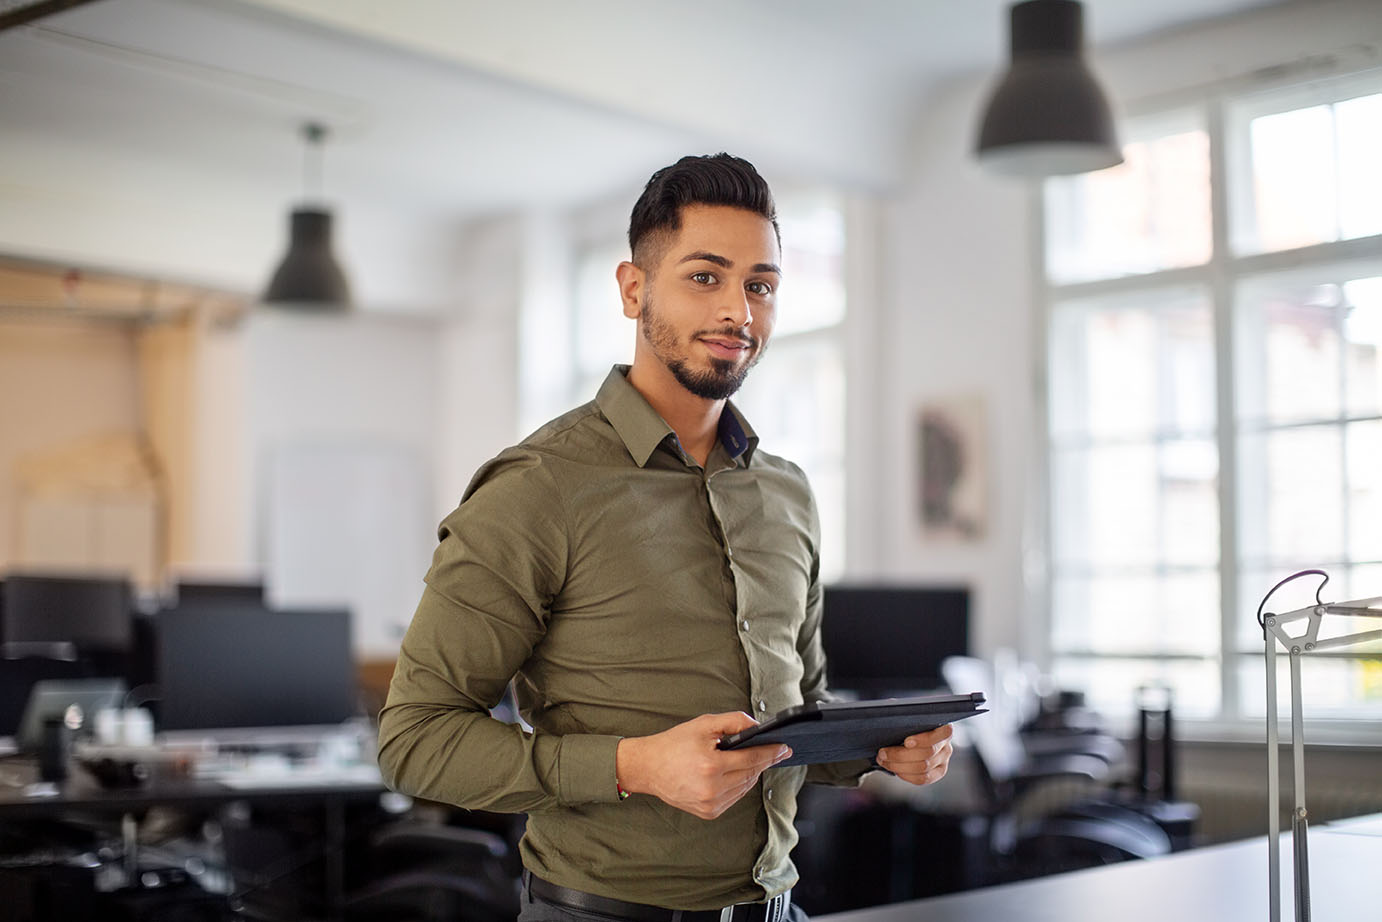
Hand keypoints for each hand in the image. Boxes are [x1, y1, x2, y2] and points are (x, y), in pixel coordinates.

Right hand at [615, 712, 791, 819]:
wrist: (648, 768)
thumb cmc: (673, 744)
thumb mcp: (703, 725)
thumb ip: (733, 721)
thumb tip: (756, 726)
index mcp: (711, 766)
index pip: (752, 760)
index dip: (771, 753)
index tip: (784, 748)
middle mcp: (712, 789)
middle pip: (751, 774)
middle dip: (762, 761)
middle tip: (771, 750)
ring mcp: (710, 804)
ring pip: (745, 788)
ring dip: (750, 773)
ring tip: (746, 759)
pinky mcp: (709, 813)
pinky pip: (734, 797)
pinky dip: (738, 785)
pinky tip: (732, 773)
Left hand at [876, 723, 953, 785]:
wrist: (913, 737)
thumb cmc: (912, 725)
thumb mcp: (911, 718)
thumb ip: (907, 719)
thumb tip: (890, 719)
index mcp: (944, 729)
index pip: (942, 734)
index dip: (924, 739)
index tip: (906, 742)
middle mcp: (946, 746)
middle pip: (927, 754)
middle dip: (900, 755)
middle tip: (883, 752)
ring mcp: (943, 762)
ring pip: (922, 768)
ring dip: (899, 766)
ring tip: (884, 760)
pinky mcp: (937, 773)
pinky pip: (922, 779)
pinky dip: (905, 775)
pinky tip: (895, 769)